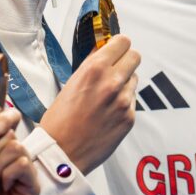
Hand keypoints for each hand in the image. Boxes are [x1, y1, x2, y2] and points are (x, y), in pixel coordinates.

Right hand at [40, 34, 139, 174]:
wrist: (62, 153)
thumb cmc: (59, 120)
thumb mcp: (70, 83)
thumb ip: (91, 65)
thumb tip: (102, 50)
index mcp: (95, 69)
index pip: (122, 41)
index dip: (117, 45)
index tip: (113, 50)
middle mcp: (112, 82)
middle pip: (135, 56)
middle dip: (125, 60)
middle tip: (115, 69)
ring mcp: (124, 101)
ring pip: (134, 79)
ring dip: (125, 82)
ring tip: (107, 96)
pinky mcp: (129, 118)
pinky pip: (132, 100)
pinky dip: (123, 103)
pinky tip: (108, 112)